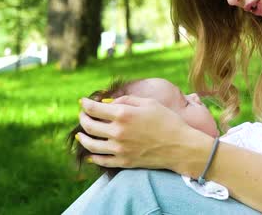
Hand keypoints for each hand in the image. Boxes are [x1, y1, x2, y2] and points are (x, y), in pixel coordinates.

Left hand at [75, 95, 200, 170]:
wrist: (181, 146)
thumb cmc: (168, 121)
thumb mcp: (149, 103)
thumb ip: (127, 100)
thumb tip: (108, 103)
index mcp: (123, 115)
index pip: (94, 109)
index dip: (85, 104)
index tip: (82, 101)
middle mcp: (118, 132)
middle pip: (89, 126)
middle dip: (83, 118)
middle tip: (83, 115)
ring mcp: (119, 149)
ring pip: (91, 145)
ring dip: (83, 138)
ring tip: (81, 134)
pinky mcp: (124, 162)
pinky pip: (101, 160)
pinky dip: (93, 156)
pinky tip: (90, 153)